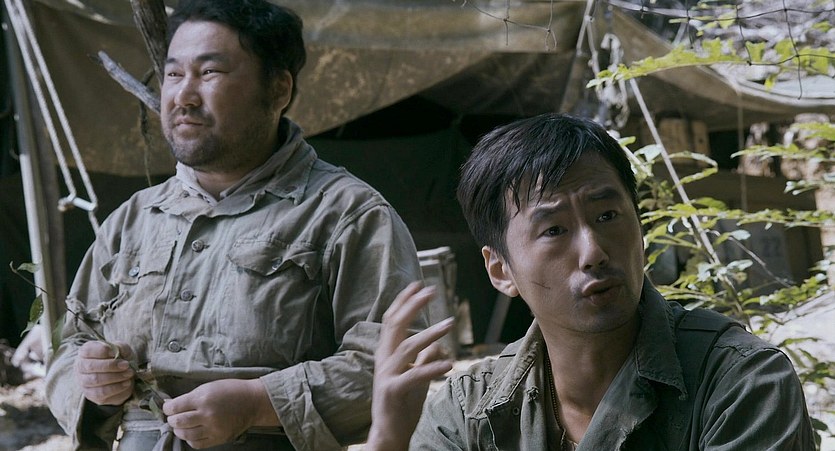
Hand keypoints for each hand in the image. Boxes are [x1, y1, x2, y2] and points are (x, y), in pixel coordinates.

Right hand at [76, 341, 134, 405]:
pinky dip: (116, 388)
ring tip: (129, 374)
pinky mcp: (91, 395)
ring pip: (96, 380)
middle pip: (91, 366)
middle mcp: (81, 367)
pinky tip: (126, 383)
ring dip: (115, 377)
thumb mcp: (122, 349)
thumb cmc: (119, 358)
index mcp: (85, 352)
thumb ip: (120, 348)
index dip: (102, 351)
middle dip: (111, 365)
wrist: (123, 376)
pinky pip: (102, 393)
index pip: (88, 350)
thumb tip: (116, 352)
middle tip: (126, 365)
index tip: (115, 353)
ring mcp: (84, 382)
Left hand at [163, 378, 277, 448]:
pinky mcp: (219, 438)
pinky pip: (197, 444)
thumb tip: (170, 404)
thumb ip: (189, 397)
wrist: (253, 401)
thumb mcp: (209, 387)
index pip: (175, 407)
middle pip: (178, 422)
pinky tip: (193, 432)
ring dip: (180, 430)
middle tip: (174, 417)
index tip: (168, 407)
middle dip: (172, 420)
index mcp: (203, 398)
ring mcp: (213, 428)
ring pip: (186, 435)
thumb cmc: (231, 390)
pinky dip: (191, 439)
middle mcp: (207, 414)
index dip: (167, 408)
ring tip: (182, 425)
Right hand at [366, 282, 454, 450]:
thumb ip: (424, 359)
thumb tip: (438, 345)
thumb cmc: (402, 405)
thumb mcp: (417, 378)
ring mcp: (386, 375)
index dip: (403, 301)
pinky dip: (432, 367)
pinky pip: (415, 375)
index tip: (417, 285)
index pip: (391, 321)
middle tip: (431, 291)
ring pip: (407, 347)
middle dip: (413, 306)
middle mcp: (383, 360)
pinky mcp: (393, 391)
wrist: (389, 434)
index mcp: (386, 354)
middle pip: (395, 325)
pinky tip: (449, 363)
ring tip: (449, 323)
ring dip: (430, 333)